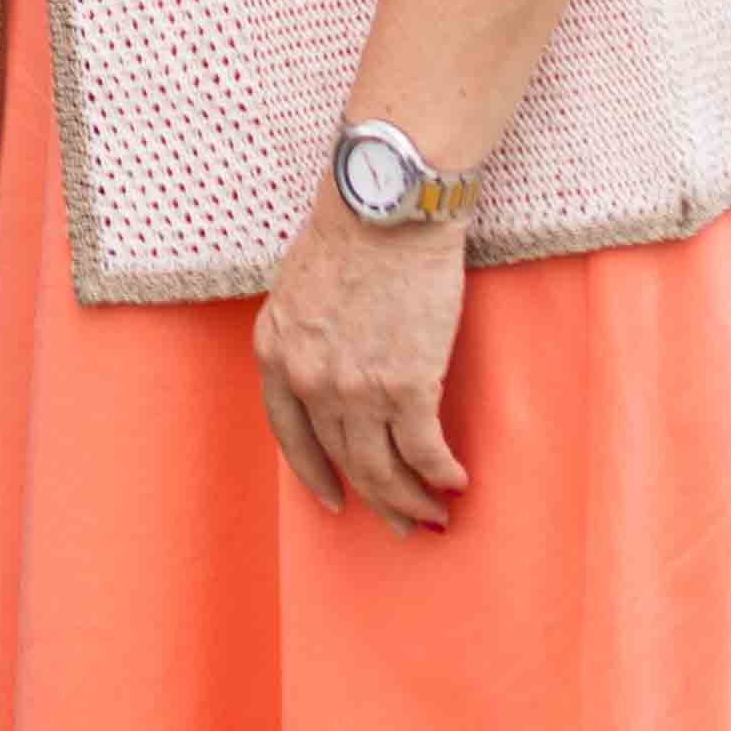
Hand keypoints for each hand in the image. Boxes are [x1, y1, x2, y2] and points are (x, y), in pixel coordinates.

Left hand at [255, 193, 469, 531]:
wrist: (388, 206)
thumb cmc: (351, 232)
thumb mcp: (297, 288)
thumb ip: (304, 336)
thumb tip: (329, 368)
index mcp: (274, 352)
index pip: (289, 435)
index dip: (313, 473)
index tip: (332, 499)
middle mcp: (308, 380)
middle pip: (343, 459)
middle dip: (375, 500)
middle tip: (401, 524)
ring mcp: (355, 388)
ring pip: (383, 469)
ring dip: (412, 501)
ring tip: (433, 515)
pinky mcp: (407, 386)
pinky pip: (424, 451)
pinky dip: (442, 475)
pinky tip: (456, 482)